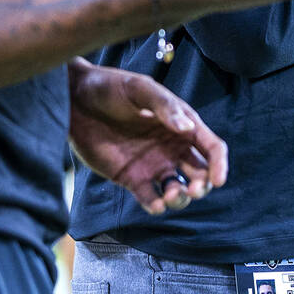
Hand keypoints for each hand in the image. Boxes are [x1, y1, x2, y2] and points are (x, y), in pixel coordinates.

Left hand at [67, 57, 226, 215]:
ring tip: (171, 195)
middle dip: (202, 185)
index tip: (218, 179)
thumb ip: (164, 106)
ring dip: (181, 198)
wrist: (75, 99)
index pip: (210, 147)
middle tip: (192, 189)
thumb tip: (188, 128)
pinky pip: (151, 199)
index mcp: (180, 123)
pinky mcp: (131, 178)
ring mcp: (152, 164)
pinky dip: (157, 206)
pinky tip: (155, 203)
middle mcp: (171, 146)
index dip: (219, 164)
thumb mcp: (139, 89)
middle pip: (200, 173)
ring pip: (178, 190)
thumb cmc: (110, 86)